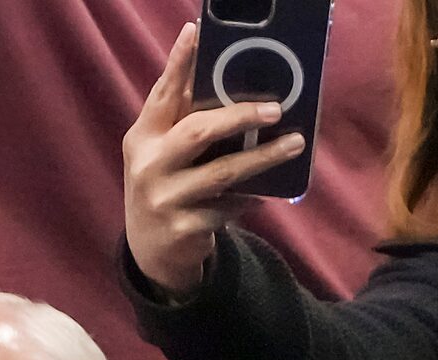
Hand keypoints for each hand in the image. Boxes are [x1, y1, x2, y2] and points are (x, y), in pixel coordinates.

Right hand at [122, 23, 306, 295]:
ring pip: (224, 172)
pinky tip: (267, 193)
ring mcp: (165, 197)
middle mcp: (148, 163)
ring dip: (264, 158)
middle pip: (199, 130)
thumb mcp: (164, 154)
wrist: (152, 250)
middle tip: (276, 108)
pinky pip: (230, 207)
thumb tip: (238, 92)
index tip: (196, 31)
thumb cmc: (168, 186)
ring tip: (294, 144)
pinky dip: (251, 198)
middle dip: (240, 116)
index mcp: (142, 136)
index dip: (180, 63)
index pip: (164, 93)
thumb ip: (186, 126)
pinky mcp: (185, 227)